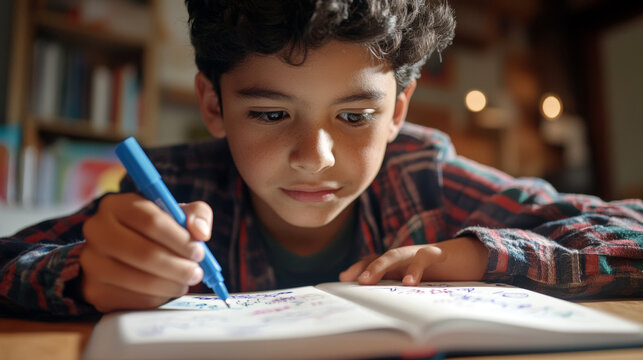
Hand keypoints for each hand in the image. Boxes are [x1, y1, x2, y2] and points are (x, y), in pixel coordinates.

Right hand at [80, 193, 212, 311]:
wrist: (118, 254)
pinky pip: (134, 300)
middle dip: (178, 266)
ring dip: (172, 284)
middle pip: (144, 253)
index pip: (151, 221)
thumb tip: (200, 232)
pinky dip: (158, 297)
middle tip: (196, 272)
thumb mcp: (176, 213)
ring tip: (186, 281)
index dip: (180, 239)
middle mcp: (96, 231)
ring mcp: (91, 262)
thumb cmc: (153, 230)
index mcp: (116, 205)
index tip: (198, 251)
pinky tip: (167, 288)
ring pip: (139, 280)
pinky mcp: (95, 290)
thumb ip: (196, 214)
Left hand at [339, 237, 488, 285]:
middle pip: (380, 256)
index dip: (359, 267)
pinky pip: (424, 258)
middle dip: (364, 267)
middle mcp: (406, 254)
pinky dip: (415, 269)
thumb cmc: (440, 272)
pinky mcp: (439, 254)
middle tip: (352, 280)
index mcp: (399, 261)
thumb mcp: (418, 281)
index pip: (374, 260)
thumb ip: (399, 286)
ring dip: (380, 265)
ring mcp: (420, 251)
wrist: (471, 257)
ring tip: (367, 280)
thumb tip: (379, 302)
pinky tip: (408, 282)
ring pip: (396, 254)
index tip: (343, 279)